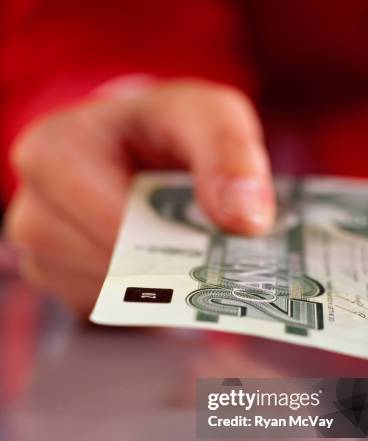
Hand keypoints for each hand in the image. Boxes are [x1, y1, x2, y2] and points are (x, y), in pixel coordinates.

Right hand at [4, 79, 275, 314]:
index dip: (173, 244)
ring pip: (115, 297)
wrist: (139, 148)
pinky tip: (158, 261)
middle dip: (170, 266)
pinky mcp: (62, 282)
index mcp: (54, 153)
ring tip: (180, 248)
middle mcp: (34, 210)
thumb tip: (245, 220)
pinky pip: (112, 309)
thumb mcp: (209, 116)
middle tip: (209, 255)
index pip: (116, 227)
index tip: (215, 248)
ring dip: (160, 283)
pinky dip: (145, 294)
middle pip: (114, 270)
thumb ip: (231, 155)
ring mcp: (41, 254)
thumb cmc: (167, 129)